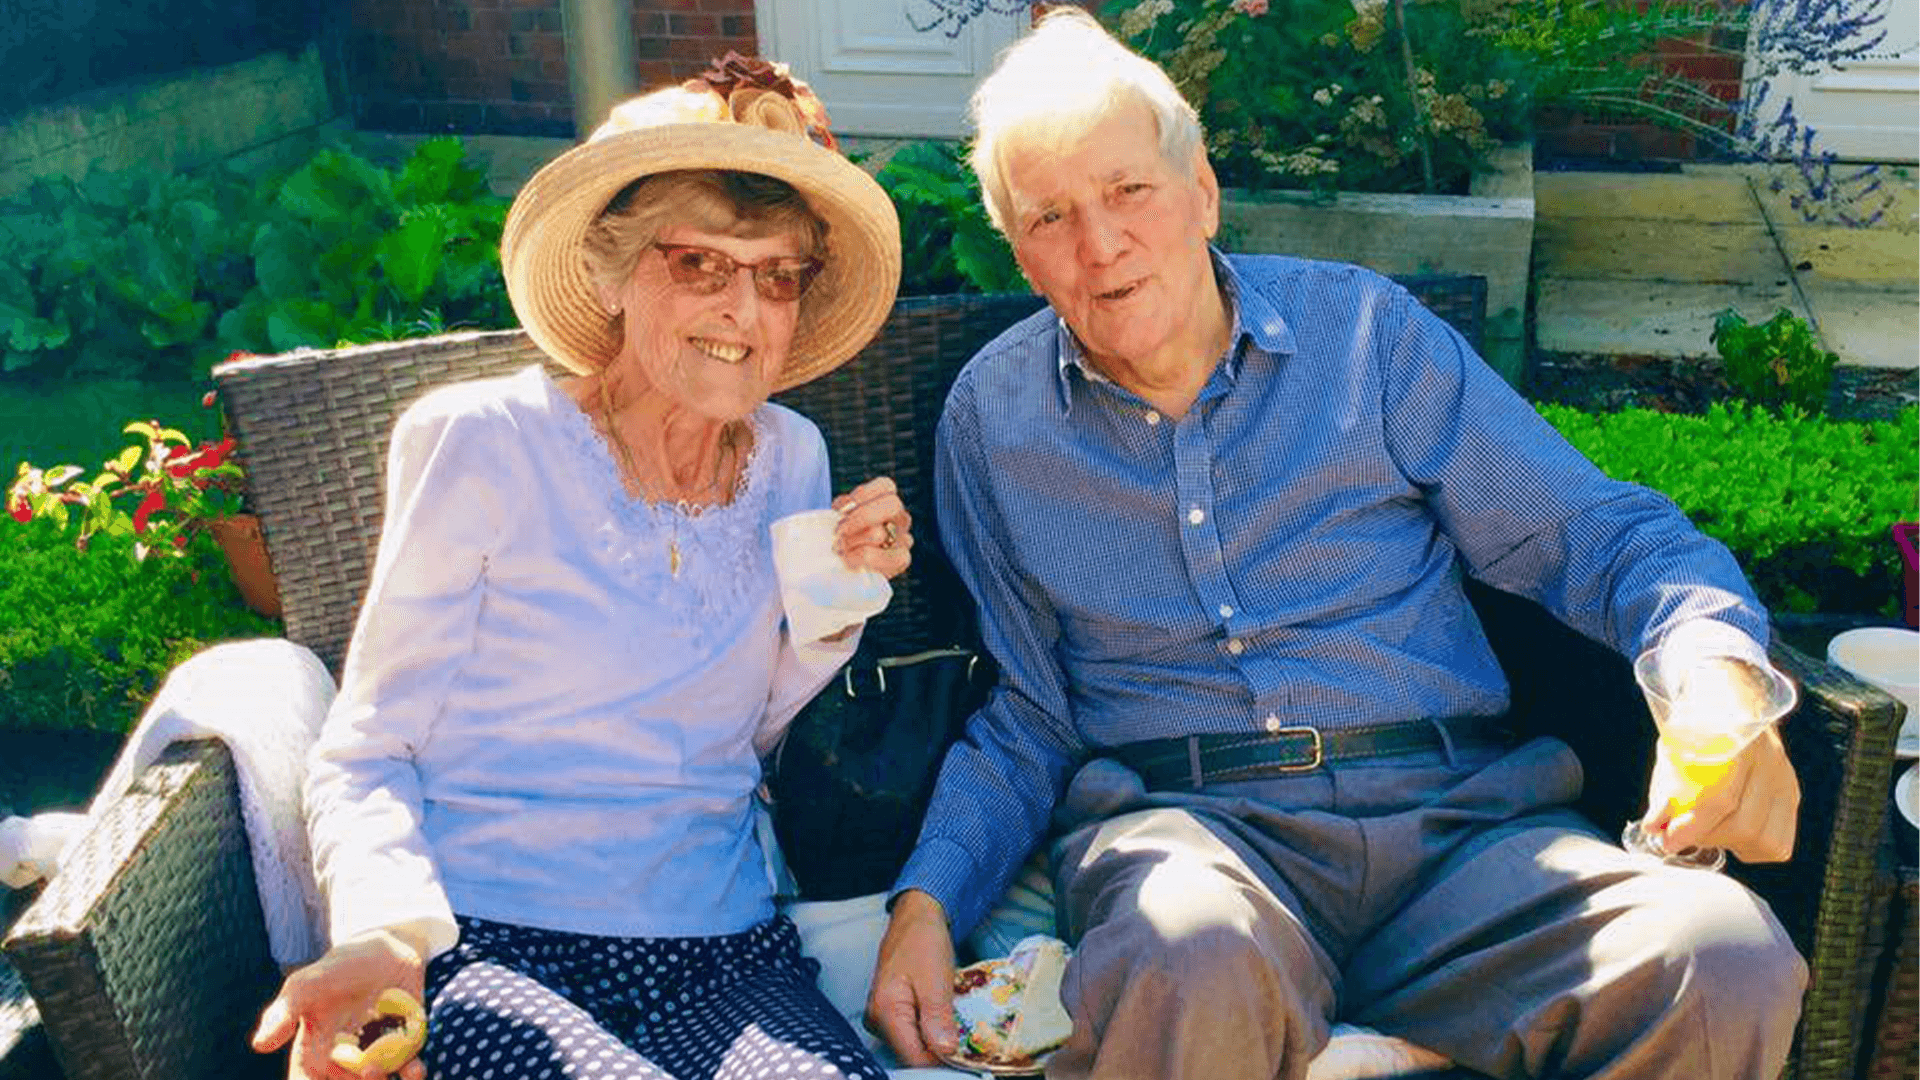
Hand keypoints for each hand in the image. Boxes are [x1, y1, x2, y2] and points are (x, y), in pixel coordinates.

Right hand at [252, 928, 429, 1079]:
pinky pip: (409, 1071)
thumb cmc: (336, 970)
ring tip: (384, 1069)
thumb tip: (260, 1044)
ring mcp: (377, 1056)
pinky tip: (414, 1069)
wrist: (384, 950)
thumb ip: (284, 1013)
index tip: (321, 1079)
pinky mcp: (406, 1047)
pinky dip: (413, 1074)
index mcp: (315, 1053)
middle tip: (366, 1071)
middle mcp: (345, 1061)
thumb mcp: (306, 985)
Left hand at [832, 476, 911, 579]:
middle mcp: (900, 517)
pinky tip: (848, 560)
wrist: (842, 570)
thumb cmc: (841, 539)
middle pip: (892, 504)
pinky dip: (858, 558)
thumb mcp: (840, 518)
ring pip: (878, 532)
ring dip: (851, 541)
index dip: (862, 495)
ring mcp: (905, 538)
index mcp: (887, 501)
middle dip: (860, 517)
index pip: (885, 486)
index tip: (842, 510)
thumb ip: (844, 509)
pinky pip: (879, 555)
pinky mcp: (902, 560)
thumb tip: (844, 510)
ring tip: (839, 549)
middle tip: (839, 531)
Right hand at [865, 890, 958, 1065]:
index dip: (942, 1057)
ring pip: (914, 1044)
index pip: (914, 1057)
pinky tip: (942, 1013)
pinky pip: (912, 1031)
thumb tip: (946, 1052)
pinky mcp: (890, 1012)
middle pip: (913, 1053)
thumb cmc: (924, 941)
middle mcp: (877, 1020)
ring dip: (937, 1036)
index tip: (966, 1045)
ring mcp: (881, 1017)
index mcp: (885, 1012)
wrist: (916, 916)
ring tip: (952, 1015)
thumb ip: (937, 1019)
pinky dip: (931, 1027)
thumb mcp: (936, 980)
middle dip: (940, 1046)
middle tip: (962, 1026)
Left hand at [1642, 723, 1799, 862]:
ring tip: (1707, 830)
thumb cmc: (1698, 727)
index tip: (1667, 840)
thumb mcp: (1673, 749)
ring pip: (1767, 841)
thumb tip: (1653, 828)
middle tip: (1681, 833)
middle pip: (1745, 826)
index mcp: (1737, 741)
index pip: (1721, 799)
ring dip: (1730, 845)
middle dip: (1705, 838)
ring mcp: (1786, 780)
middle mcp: (1770, 761)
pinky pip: (1780, 842)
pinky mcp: (1791, 794)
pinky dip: (1752, 847)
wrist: (1735, 701)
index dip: (1692, 826)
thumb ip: (1664, 791)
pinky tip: (1731, 833)